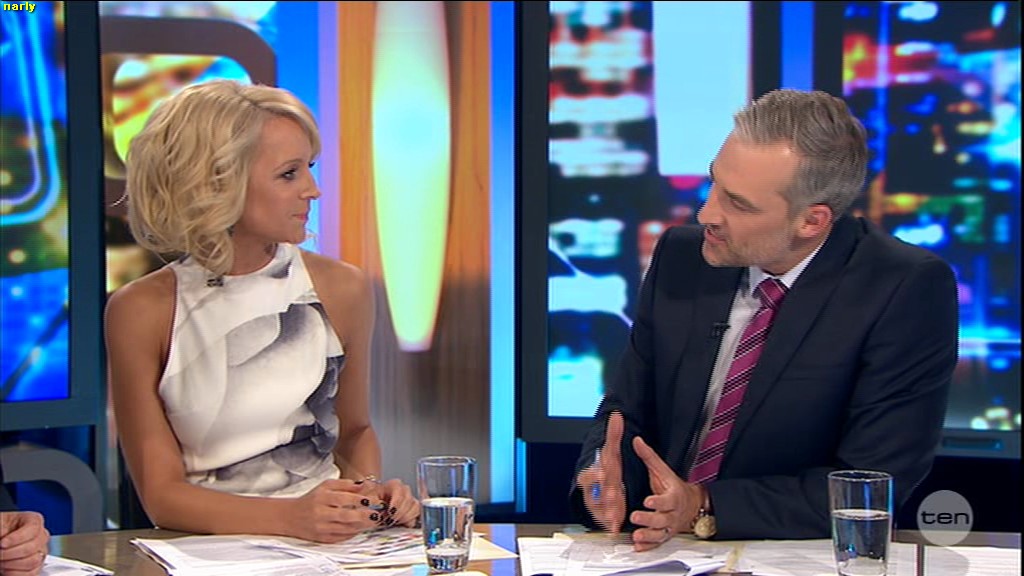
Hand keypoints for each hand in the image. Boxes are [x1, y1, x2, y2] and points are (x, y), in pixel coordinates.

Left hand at [0, 510, 48, 575]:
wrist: (0, 541)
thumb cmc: (1, 530)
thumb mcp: (0, 523)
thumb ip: (2, 527)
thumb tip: (2, 534)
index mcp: (33, 520)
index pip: (33, 528)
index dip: (16, 538)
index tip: (2, 543)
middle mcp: (40, 536)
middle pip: (33, 547)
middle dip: (11, 553)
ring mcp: (40, 552)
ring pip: (33, 561)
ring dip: (12, 564)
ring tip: (2, 561)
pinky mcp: (36, 567)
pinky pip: (32, 573)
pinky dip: (16, 573)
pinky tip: (7, 569)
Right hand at [288, 479, 385, 542]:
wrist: (290, 516)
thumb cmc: (311, 500)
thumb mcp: (325, 486)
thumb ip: (345, 484)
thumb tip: (363, 485)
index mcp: (322, 498)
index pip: (344, 498)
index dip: (360, 500)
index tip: (372, 500)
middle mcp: (321, 513)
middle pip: (346, 516)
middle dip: (364, 515)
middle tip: (377, 514)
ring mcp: (321, 527)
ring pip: (346, 528)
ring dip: (362, 526)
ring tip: (373, 521)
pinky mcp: (322, 538)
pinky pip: (341, 537)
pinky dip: (353, 533)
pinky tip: (361, 528)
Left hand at [370, 478, 419, 527]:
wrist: (375, 503)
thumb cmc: (372, 499)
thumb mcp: (369, 499)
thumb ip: (373, 504)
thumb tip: (377, 513)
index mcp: (394, 485)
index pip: (400, 492)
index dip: (396, 504)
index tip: (390, 513)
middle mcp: (404, 490)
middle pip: (409, 500)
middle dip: (399, 513)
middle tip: (390, 520)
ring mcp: (411, 499)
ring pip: (415, 507)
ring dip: (405, 517)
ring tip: (394, 521)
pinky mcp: (414, 508)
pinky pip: (417, 514)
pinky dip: (409, 520)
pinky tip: (400, 522)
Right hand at [577, 411, 626, 533]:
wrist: (604, 485)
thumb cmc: (608, 468)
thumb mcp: (612, 451)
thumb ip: (614, 435)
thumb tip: (617, 415)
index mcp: (592, 474)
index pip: (588, 474)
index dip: (595, 474)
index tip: (603, 472)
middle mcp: (593, 490)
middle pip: (596, 493)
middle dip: (604, 495)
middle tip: (613, 496)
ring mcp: (598, 503)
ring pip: (600, 508)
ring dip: (607, 512)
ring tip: (615, 515)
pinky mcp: (604, 514)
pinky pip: (605, 520)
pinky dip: (610, 523)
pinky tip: (615, 527)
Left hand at [629, 436, 702, 550]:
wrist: (692, 505)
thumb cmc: (674, 487)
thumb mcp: (663, 471)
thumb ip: (649, 457)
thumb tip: (637, 441)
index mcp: (673, 496)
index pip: (667, 500)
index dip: (658, 501)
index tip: (648, 500)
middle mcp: (672, 513)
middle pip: (662, 518)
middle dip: (649, 519)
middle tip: (635, 517)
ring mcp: (669, 526)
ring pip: (660, 533)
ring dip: (648, 536)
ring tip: (636, 536)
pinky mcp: (665, 535)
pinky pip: (658, 543)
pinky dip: (648, 546)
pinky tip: (638, 547)